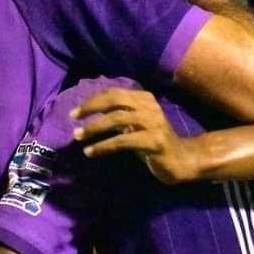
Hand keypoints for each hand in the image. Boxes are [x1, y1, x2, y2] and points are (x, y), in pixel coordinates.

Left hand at [70, 87, 198, 183]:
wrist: (181, 160)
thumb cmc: (152, 142)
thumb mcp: (135, 123)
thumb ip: (118, 114)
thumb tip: (91, 109)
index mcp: (144, 98)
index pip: (114, 93)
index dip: (93, 100)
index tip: (76, 112)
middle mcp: (149, 106)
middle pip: (115, 100)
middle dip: (91, 107)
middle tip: (73, 118)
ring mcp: (153, 123)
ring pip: (117, 119)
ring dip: (94, 127)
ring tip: (78, 136)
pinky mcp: (154, 141)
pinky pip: (123, 141)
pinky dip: (103, 146)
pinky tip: (91, 152)